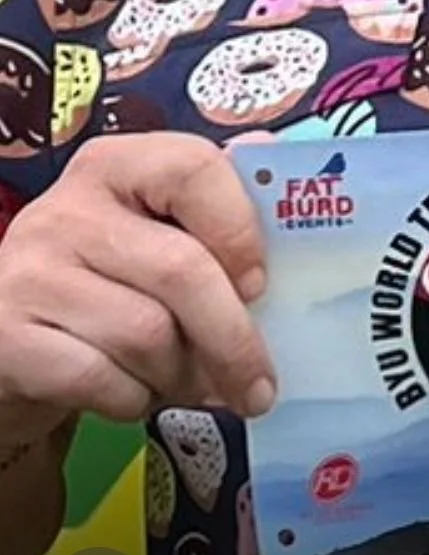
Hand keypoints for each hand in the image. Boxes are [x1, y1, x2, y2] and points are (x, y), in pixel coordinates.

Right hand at [0, 132, 274, 448]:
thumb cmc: (103, 280)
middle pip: (181, 269)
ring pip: (146, 335)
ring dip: (183, 376)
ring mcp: (30, 274)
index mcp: (115, 165)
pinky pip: (101, 381)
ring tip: (191, 384)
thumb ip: (211, 200)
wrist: (9, 341)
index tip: (261, 283)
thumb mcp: (150, 230)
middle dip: (233, 339)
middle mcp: (66, 209)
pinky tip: (137, 393)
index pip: (193, 167)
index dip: (240, 227)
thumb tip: (275, 154)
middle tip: (260, 386)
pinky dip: (135, 400)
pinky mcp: (9, 340)